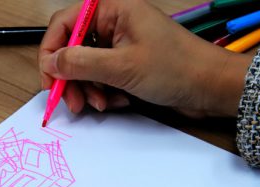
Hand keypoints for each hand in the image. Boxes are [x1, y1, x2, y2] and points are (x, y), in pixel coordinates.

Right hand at [38, 0, 252, 117]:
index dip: (52, 51)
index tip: (49, 79)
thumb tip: (50, 62)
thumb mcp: (122, 66)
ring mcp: (122, 44)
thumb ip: (81, 63)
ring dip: (89, 89)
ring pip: (87, 66)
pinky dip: (105, 92)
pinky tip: (119, 102)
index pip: (65, 23)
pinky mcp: (129, 64)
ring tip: (101, 105)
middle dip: (71, 77)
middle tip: (74, 103)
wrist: (210, 87)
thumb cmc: (175, 68)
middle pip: (73, 47)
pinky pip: (103, 77)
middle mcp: (115, 23)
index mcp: (112, 9)